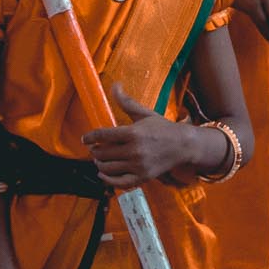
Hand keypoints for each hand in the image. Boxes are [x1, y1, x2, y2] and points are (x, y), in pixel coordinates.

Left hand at [83, 85, 199, 188]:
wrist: (183, 145)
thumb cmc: (162, 128)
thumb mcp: (144, 114)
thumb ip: (127, 102)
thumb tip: (115, 86)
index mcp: (133, 133)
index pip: (104, 135)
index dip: (91, 137)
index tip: (85, 139)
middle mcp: (134, 150)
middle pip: (103, 152)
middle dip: (95, 150)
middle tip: (93, 148)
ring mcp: (138, 166)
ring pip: (108, 167)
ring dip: (99, 163)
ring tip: (99, 159)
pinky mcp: (142, 177)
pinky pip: (119, 182)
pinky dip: (107, 179)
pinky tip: (102, 174)